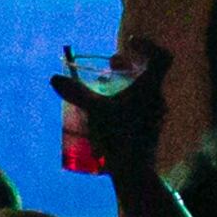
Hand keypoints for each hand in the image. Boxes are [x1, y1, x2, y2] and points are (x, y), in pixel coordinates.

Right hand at [58, 46, 170, 181]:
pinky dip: (128, 101)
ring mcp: (156, 116)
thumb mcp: (94, 110)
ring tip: (105, 85)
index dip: (148, 45)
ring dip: (127, 83)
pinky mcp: (150, 131)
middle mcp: (158, 99)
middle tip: (111, 64)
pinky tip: (110, 110)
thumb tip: (54, 78)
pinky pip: (142, 107)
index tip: (128, 44)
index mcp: (150, 88)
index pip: (162, 57)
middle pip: (149, 73)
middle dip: (129, 65)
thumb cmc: (118, 137)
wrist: (134, 172)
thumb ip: (76, 92)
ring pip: (145, 91)